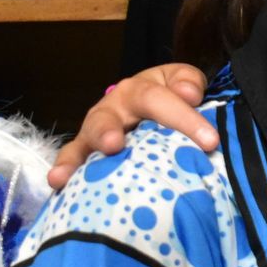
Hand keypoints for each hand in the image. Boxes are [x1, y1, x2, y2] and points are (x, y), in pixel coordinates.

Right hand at [49, 63, 214, 189]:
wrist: (151, 109)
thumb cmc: (171, 100)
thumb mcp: (183, 83)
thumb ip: (188, 82)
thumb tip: (189, 93)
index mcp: (140, 91)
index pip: (159, 100)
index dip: (183, 118)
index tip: (209, 141)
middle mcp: (113, 109)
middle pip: (107, 118)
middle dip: (108, 130)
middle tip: (114, 145)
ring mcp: (95, 132)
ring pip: (84, 140)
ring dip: (77, 156)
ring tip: (69, 173)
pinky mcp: (86, 154)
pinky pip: (72, 160)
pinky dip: (64, 170)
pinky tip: (57, 184)